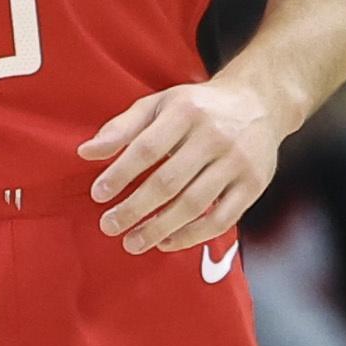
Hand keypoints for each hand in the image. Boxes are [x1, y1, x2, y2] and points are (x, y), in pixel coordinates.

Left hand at [81, 78, 286, 253]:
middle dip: (135, 209)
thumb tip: (85, 152)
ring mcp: (237, 162)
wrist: (260, 103)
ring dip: (159, 228)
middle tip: (109, 226)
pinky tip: (167, 241)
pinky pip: (222, 220)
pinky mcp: (254, 185)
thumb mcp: (160, 104)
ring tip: (133, 242)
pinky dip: (192, 236)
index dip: (120, 174)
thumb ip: (122, 127)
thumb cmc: (199, 107)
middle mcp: (215, 136)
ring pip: (194, 204)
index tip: (98, 195)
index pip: (146, 148)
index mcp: (186, 111)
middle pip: (169, 181)